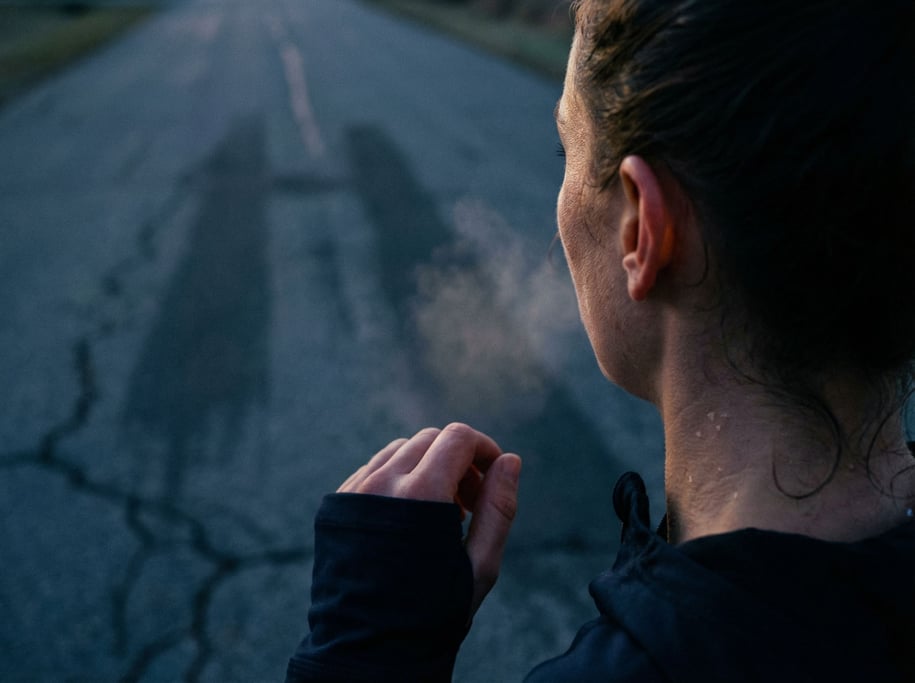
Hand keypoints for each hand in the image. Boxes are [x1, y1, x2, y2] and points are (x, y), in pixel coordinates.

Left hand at [338, 423, 521, 617]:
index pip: (457, 438)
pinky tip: (409, 519)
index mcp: (420, 496)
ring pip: (400, 450)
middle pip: (429, 439)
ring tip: (441, 514)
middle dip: (458, 459)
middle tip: (470, 503)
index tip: (494, 475)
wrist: (366, 650)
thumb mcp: (479, 565)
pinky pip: (373, 470)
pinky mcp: (335, 505)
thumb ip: (498, 507)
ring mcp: (353, 492)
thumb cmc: (433, 615)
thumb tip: (510, 460)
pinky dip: (399, 479)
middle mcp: (381, 484)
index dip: (484, 449)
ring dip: (428, 466)